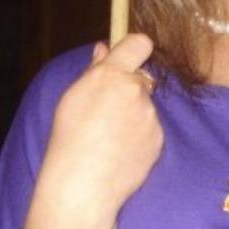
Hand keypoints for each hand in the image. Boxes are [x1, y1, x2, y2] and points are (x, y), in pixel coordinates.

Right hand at [38, 34, 163, 226]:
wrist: (83, 185)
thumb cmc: (69, 141)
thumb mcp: (73, 98)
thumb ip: (94, 70)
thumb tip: (105, 48)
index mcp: (111, 76)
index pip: (140, 43)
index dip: (135, 48)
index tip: (128, 57)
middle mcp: (136, 91)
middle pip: (141, 79)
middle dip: (129, 89)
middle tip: (107, 111)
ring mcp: (150, 115)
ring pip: (145, 106)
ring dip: (133, 115)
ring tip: (109, 137)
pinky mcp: (159, 137)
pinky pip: (150, 129)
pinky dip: (139, 136)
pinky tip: (120, 150)